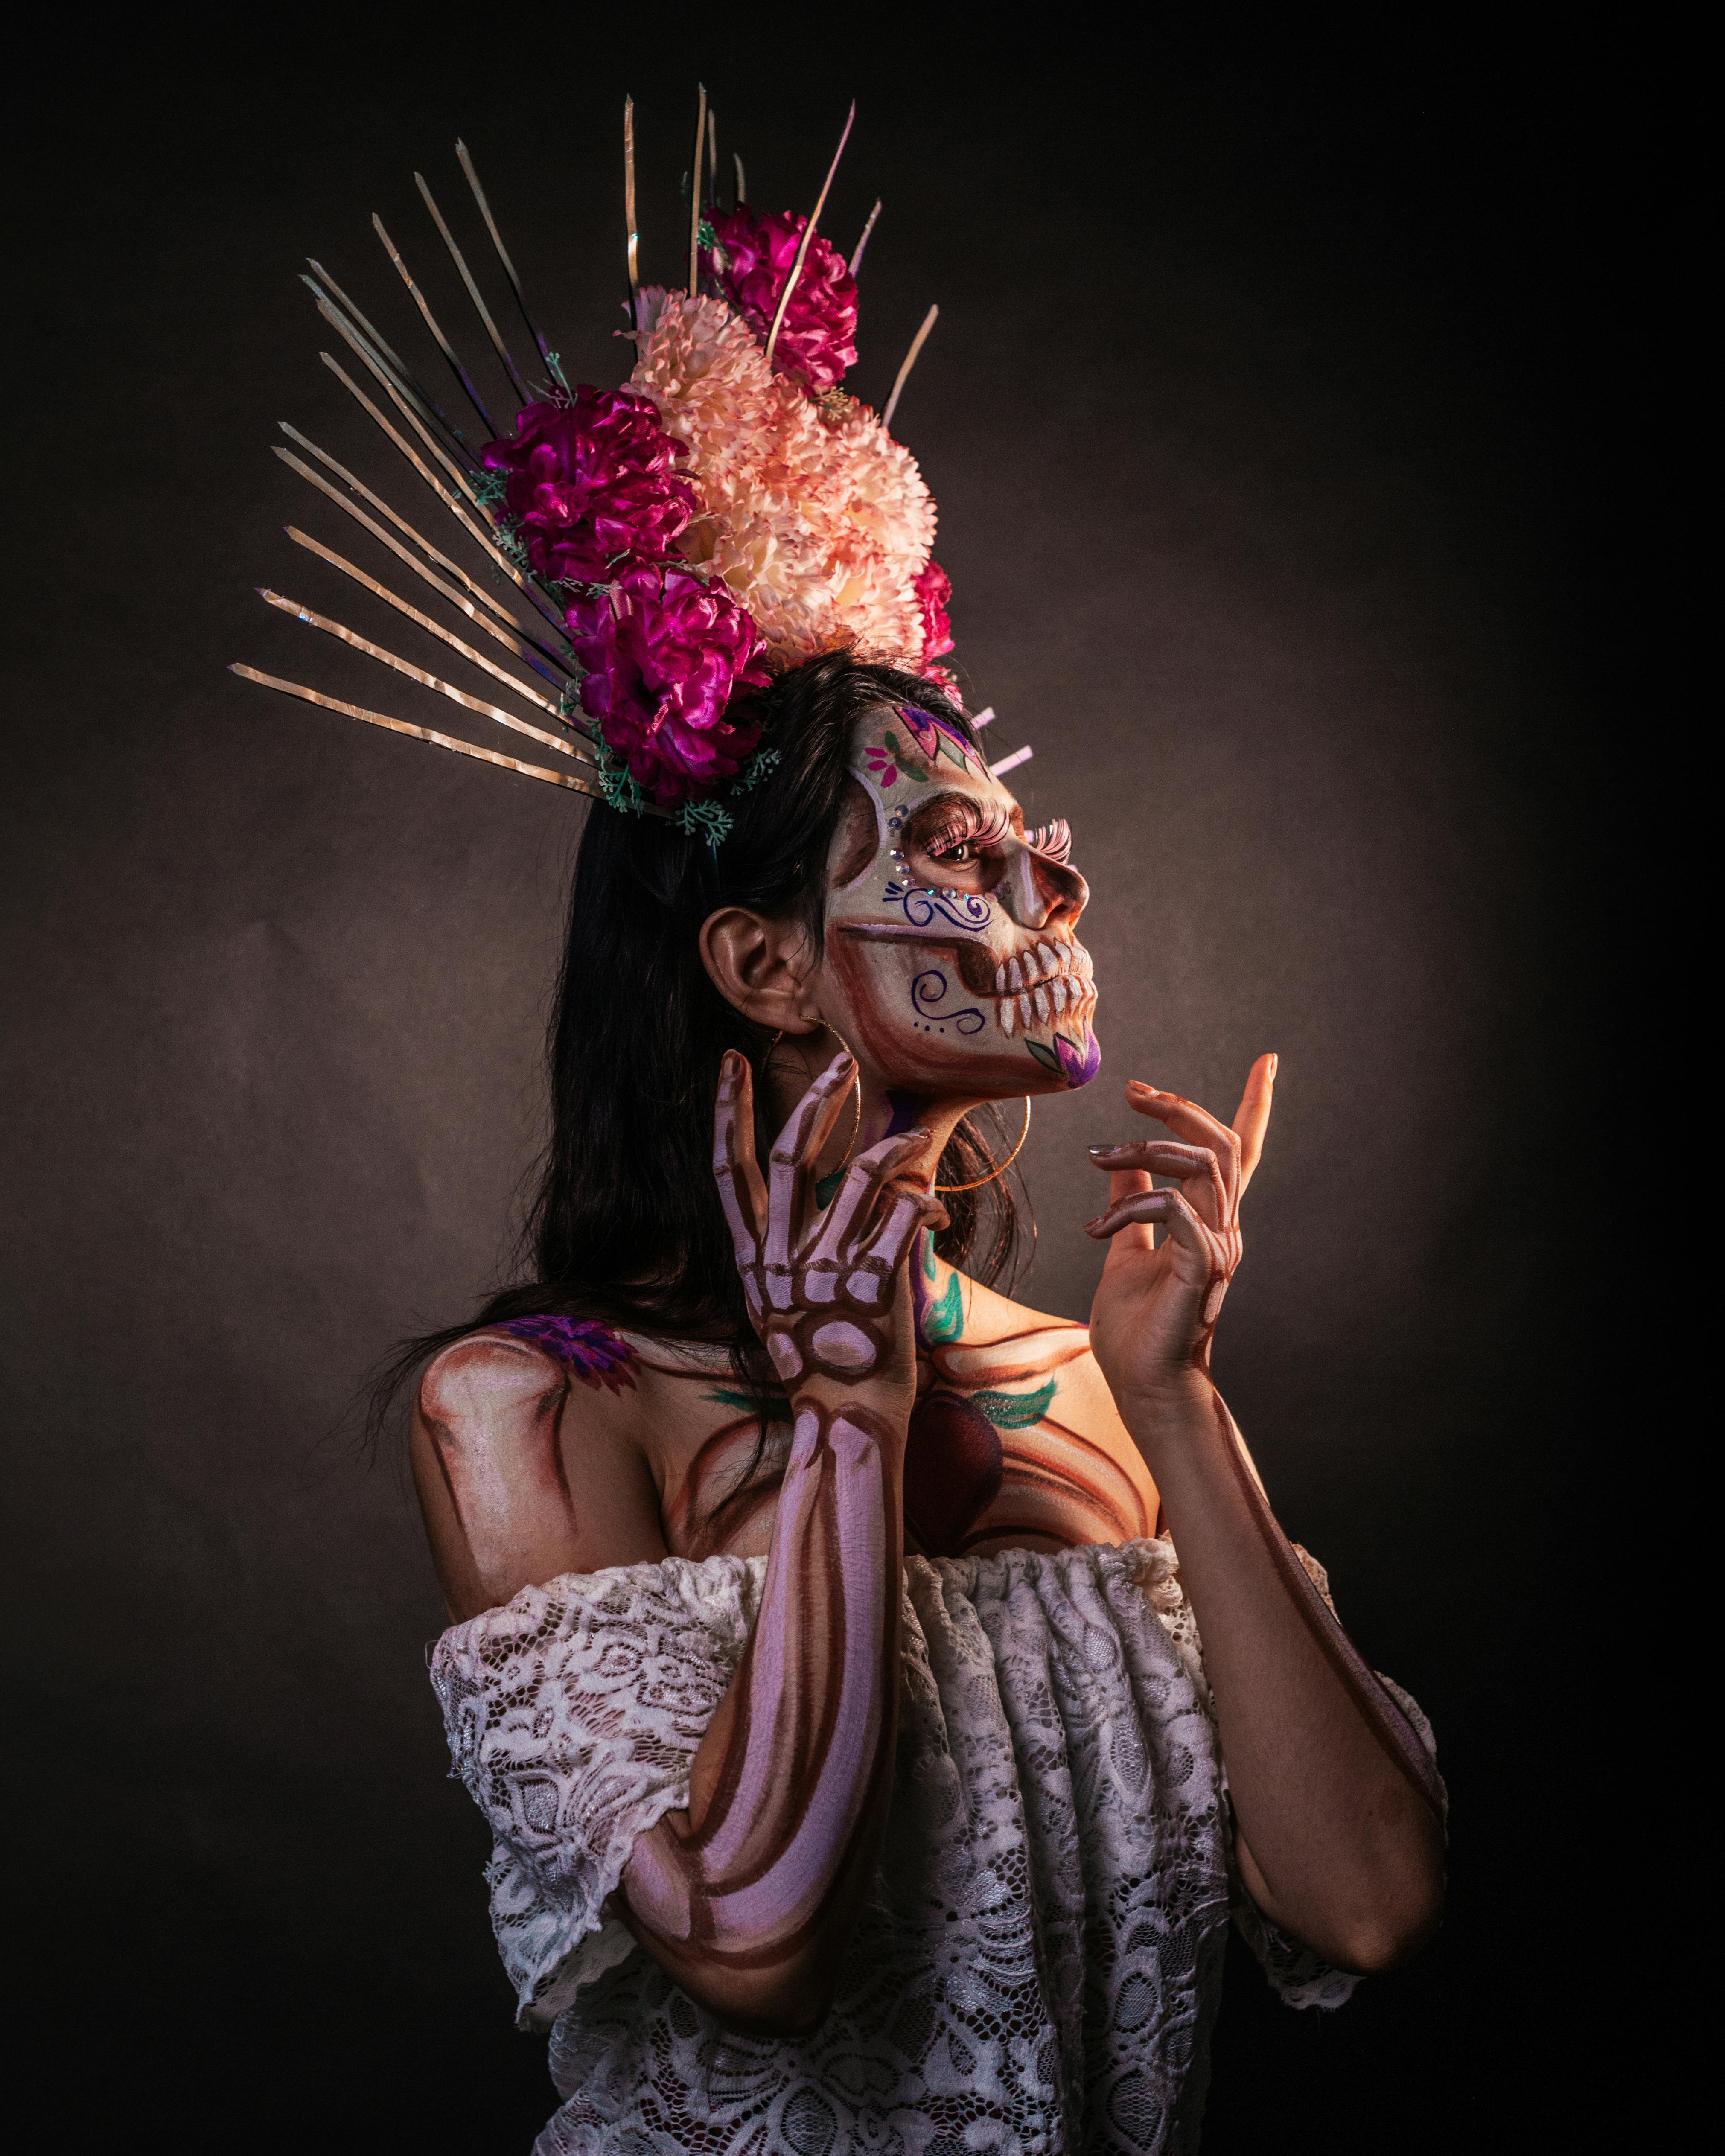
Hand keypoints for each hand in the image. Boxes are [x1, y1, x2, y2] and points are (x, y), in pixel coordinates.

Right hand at [713, 1048, 945, 1402]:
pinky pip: (902, 1217)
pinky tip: (935, 1207)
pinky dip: (921, 1201)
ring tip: (910, 1134)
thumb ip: (782, 1253)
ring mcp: (827, 1271)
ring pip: (855, 1177)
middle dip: (815, 1099)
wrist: (846, 1418)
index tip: (729, 1062)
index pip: (730, 1169)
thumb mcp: (778, 1306)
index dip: (728, 1112)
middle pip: (790, 1155)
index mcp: (754, 1259)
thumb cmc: (819, 1361)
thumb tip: (796, 1209)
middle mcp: (782, 1258)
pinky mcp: (875, 1286)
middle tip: (840, 1061)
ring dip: (888, 1145)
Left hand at [1082, 1054, 1275, 1413]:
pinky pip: (1181, 1212)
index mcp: (1210, 1220)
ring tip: (1096, 1160)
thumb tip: (1122, 1161)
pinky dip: (1139, 1204)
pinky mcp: (1199, 1271)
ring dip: (1144, 1151)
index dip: (1256, 1105)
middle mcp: (1222, 1228)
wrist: (1141, 1385)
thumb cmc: (1136, 1327)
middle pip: (1221, 1144)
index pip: (1242, 1151)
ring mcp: (1216, 1248)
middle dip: (1179, 1107)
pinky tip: (1100, 1223)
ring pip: (1201, 1166)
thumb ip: (1130, 1201)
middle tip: (1133, 1093)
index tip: (1267, 1060)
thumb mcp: (1125, 1247)